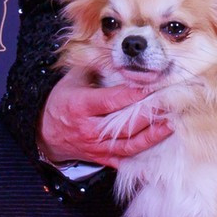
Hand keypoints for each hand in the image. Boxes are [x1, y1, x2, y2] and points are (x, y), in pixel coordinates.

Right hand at [38, 68, 172, 168]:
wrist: (45, 133)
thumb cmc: (63, 101)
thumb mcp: (72, 80)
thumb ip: (95, 68)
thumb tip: (120, 56)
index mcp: (80, 106)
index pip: (113, 100)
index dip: (135, 94)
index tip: (155, 86)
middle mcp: (89, 129)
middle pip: (126, 124)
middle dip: (150, 114)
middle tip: (171, 104)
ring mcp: (96, 147)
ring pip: (130, 144)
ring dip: (153, 136)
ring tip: (171, 125)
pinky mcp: (102, 159)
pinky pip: (126, 160)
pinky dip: (144, 157)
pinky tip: (160, 148)